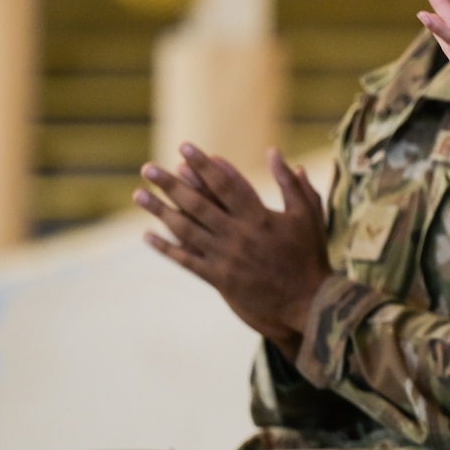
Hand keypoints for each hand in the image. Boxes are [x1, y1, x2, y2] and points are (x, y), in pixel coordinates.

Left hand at [136, 145, 329, 352]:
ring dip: (160, 211)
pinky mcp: (219, 279)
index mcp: (259, 216)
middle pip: (198, 203)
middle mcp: (238, 234)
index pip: (225, 183)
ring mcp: (226, 257)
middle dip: (171, 184)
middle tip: (148, 168)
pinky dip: (166, 247)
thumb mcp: (307, 214)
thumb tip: (275, 152)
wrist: (307, 301)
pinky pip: (186, 260)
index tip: (184, 148)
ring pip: (186, 229)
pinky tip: (147, 235)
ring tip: (139, 195)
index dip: (204, 165)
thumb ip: (291, 183)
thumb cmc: (310, 255)